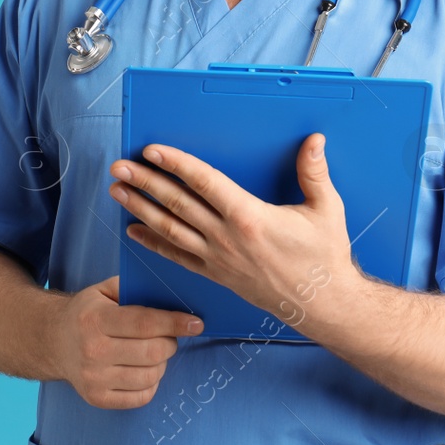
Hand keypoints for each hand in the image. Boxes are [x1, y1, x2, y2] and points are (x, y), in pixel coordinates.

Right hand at [50, 275, 203, 408]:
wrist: (53, 341)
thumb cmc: (87, 313)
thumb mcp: (104, 290)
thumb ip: (135, 289)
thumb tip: (173, 294)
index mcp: (95, 320)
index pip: (144, 323)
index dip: (175, 323)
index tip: (197, 323)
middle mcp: (92, 351)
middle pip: (153, 352)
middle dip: (170, 342)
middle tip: (168, 336)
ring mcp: (94, 379)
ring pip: (151, 375)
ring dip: (162, 362)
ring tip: (153, 351)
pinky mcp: (98, 399)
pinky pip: (142, 396)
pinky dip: (151, 382)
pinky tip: (143, 369)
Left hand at [108, 133, 356, 329]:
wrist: (323, 305)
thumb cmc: (325, 256)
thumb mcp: (327, 209)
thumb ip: (315, 172)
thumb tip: (314, 139)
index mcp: (249, 217)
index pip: (203, 182)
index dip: (176, 164)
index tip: (152, 150)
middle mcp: (226, 238)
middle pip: (177, 204)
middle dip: (145, 183)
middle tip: (118, 167)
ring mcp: (218, 259)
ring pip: (170, 230)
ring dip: (140, 209)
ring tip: (117, 192)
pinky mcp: (217, 275)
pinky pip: (178, 257)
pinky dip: (153, 243)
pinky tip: (134, 231)